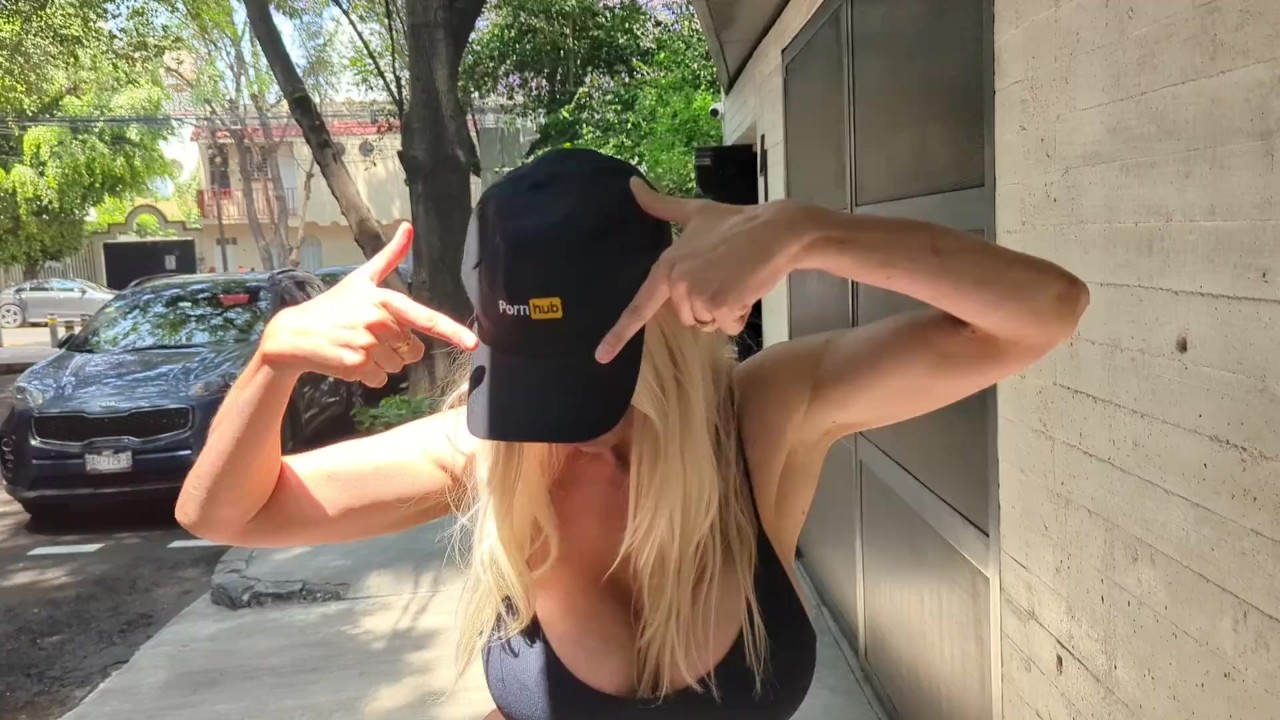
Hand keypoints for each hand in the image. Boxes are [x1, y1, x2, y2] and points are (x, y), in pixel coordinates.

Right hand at [260, 223, 478, 386]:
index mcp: (384, 299)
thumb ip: (390, 256)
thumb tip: (408, 227)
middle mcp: (378, 321)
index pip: (424, 317)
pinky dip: (367, 375)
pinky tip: (350, 359)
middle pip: (413, 350)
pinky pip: (379, 379)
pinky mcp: (356, 365)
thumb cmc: (333, 306)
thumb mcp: (362, 278)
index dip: (451, 331)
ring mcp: (366, 344)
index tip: (472, 343)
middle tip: (369, 335)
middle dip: (396, 348)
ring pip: (397, 367)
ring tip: (357, 345)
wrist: (296, 333)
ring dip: (382, 362)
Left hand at [595, 179, 803, 362]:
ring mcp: (699, 296)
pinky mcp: (722, 306)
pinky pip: (728, 326)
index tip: (601, 356)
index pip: (639, 306)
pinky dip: (740, 314)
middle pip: (686, 316)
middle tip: (725, 275)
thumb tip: (631, 183)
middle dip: (707, 303)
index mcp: (667, 266)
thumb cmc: (736, 222)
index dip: (618, 334)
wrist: (775, 231)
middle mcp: (678, 284)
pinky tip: (747, 289)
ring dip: (725, 310)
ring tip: (737, 280)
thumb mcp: (694, 211)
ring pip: (707, 323)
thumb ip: (660, 204)